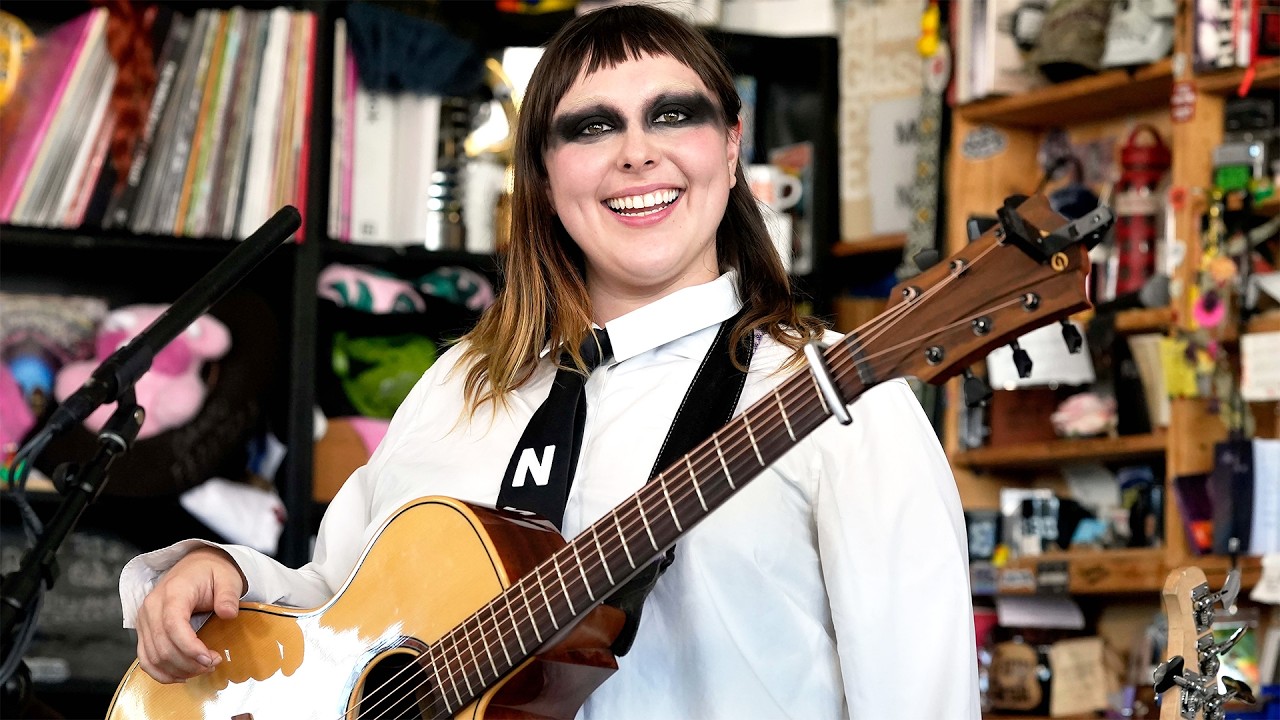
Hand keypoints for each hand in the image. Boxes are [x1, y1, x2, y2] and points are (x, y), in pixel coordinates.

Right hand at [134, 546, 245, 682]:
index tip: (210, 659)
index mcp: (173, 592)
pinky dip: (161, 672)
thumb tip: (228, 614)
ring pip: (153, 657)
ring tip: (203, 668)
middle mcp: (152, 607)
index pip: (173, 625)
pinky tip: (182, 675)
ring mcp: (144, 620)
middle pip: (162, 646)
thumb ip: (228, 596)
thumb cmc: (211, 572)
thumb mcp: (227, 578)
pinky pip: (145, 659)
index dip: (190, 648)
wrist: (194, 566)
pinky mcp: (143, 631)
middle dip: (189, 663)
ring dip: (178, 670)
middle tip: (214, 664)